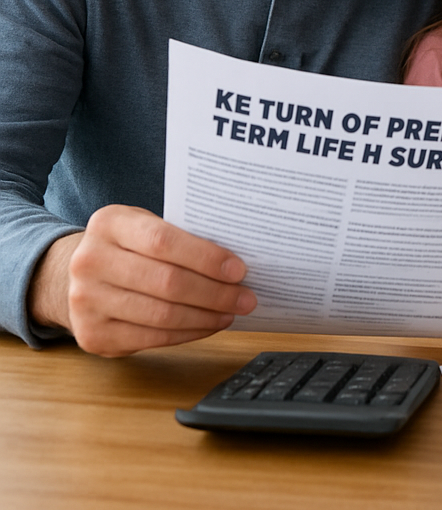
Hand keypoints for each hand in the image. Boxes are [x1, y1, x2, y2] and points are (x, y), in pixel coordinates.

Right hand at [29, 205, 256, 356]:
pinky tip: (208, 326)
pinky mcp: (92, 336)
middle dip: (215, 293)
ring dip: (205, 317)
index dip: (205, 258)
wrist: (74, 275)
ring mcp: (85, 302)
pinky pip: (151, 338)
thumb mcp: (144, 224)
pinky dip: (187, 334)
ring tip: (231, 313)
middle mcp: (90, 261)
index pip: (164, 242)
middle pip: (166, 282)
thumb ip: (180, 235)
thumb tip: (235, 262)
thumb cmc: (128, 245)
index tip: (239, 270)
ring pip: (161, 315)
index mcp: (109, 223)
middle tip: (246, 298)